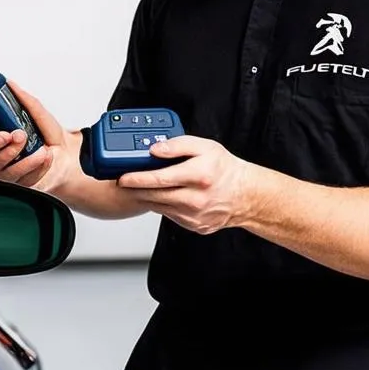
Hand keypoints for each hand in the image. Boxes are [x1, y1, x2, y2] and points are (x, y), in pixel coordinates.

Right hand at [0, 82, 74, 193]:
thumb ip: (25, 101)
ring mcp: (5, 171)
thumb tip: (11, 85)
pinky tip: (45, 156)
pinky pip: (19, 178)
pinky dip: (34, 165)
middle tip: (12, 134)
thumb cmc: (50, 136)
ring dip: (13, 155)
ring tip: (35, 146)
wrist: (70, 155)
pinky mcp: (18, 184)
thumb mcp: (40, 114)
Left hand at [116, 136, 253, 234]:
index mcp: (198, 176)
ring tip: (139, 186)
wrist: (245, 195)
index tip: (123, 176)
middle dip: (135, 188)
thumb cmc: (224, 169)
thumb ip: (178, 144)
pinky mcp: (193, 225)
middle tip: (124, 181)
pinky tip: (160, 195)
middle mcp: (195, 198)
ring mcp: (194, 215)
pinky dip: (161, 205)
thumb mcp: (205, 146)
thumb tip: (156, 149)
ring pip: (159, 206)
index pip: (159, 178)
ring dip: (146, 197)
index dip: (137, 178)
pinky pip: (169, 215)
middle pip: (154, 195)